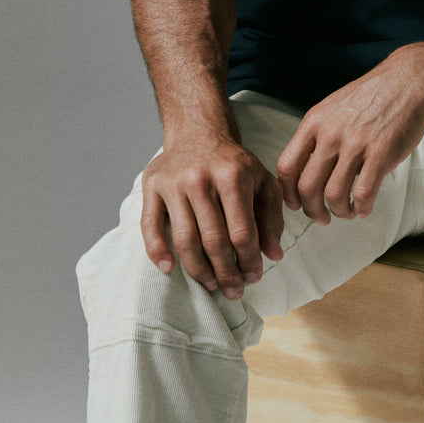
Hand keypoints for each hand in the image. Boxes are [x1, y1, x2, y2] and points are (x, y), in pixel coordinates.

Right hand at [140, 135, 284, 298]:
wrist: (198, 131)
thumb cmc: (232, 162)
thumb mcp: (262, 180)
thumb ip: (271, 217)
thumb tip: (274, 255)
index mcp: (233, 176)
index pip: (242, 231)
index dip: (249, 260)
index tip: (254, 277)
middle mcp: (201, 178)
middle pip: (213, 240)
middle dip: (226, 272)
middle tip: (233, 291)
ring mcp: (174, 183)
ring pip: (184, 239)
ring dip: (198, 270)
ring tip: (211, 284)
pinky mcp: (152, 186)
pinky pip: (149, 226)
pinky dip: (156, 251)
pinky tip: (168, 269)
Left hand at [276, 47, 423, 224]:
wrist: (410, 80)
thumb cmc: (374, 94)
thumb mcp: (334, 107)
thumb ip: (319, 134)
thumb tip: (308, 167)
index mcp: (315, 121)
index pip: (286, 166)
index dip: (288, 192)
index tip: (297, 203)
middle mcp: (330, 133)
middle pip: (307, 187)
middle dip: (312, 210)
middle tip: (322, 216)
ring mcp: (355, 144)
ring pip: (334, 195)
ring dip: (339, 211)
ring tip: (347, 212)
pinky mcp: (381, 154)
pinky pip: (363, 194)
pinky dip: (361, 209)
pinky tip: (364, 208)